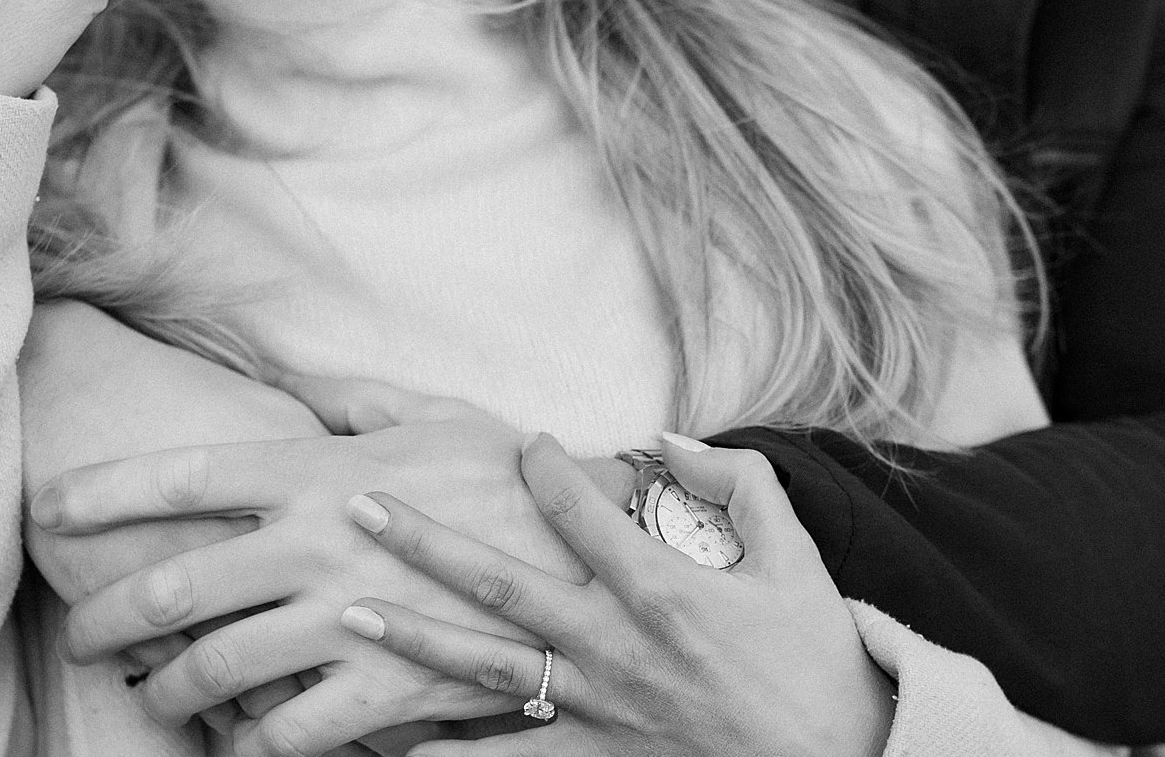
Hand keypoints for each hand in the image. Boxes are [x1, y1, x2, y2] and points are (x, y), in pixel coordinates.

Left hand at [30, 400, 592, 752]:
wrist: (593, 546)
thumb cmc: (506, 468)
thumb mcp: (432, 410)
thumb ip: (347, 392)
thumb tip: (283, 366)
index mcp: (324, 471)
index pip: (189, 475)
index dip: (108, 489)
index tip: (54, 506)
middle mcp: (319, 546)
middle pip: (173, 589)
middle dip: (106, 616)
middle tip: (80, 631)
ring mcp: (348, 622)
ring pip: (215, 675)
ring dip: (168, 693)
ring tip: (157, 696)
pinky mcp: (386, 689)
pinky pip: (289, 737)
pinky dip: (252, 746)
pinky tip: (243, 743)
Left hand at [337, 435, 896, 756]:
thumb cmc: (813, 653)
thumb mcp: (794, 552)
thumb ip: (735, 481)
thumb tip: (665, 442)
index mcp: (661, 587)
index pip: (579, 509)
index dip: (545, 465)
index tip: (522, 440)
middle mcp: (613, 644)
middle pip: (499, 581)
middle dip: (425, 540)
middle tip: (362, 504)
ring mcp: (596, 708)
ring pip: (484, 668)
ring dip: (413, 635)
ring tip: (352, 612)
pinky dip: (448, 750)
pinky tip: (390, 744)